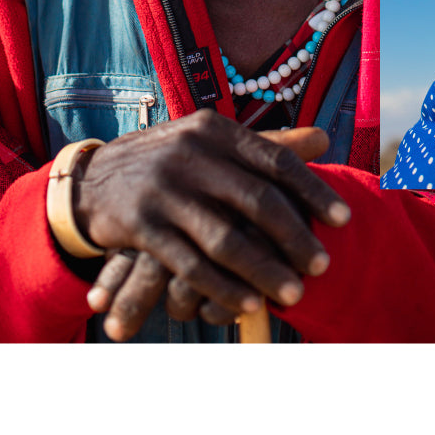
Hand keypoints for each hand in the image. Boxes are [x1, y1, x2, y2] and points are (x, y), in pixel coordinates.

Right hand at [76, 118, 347, 340]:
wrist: (92, 179)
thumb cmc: (170, 161)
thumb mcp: (211, 143)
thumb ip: (264, 145)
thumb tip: (324, 137)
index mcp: (214, 130)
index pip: (275, 160)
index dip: (313, 191)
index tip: (343, 220)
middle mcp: (190, 154)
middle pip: (257, 201)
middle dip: (295, 238)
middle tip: (321, 266)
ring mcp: (164, 191)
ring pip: (226, 239)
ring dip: (264, 271)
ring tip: (293, 294)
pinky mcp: (141, 227)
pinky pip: (191, 265)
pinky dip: (223, 288)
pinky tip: (249, 304)